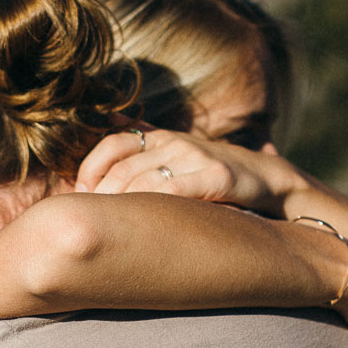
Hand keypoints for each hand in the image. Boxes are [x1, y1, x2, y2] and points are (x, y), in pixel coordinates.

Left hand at [75, 127, 299, 213]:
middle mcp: (175, 143)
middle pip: (122, 167)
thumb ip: (145, 134)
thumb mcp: (178, 148)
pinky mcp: (216, 177)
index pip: (113, 143)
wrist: (265, 178)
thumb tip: (109, 117)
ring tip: (112, 229)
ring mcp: (196, 158)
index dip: (90, 168)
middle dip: (101, 196)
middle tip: (92, 219)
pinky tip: (144, 226)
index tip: (82, 194)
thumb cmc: (213, 170)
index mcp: (161, 137)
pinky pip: (174, 192)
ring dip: (121, 207)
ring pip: (143, 182)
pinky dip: (153, 209)